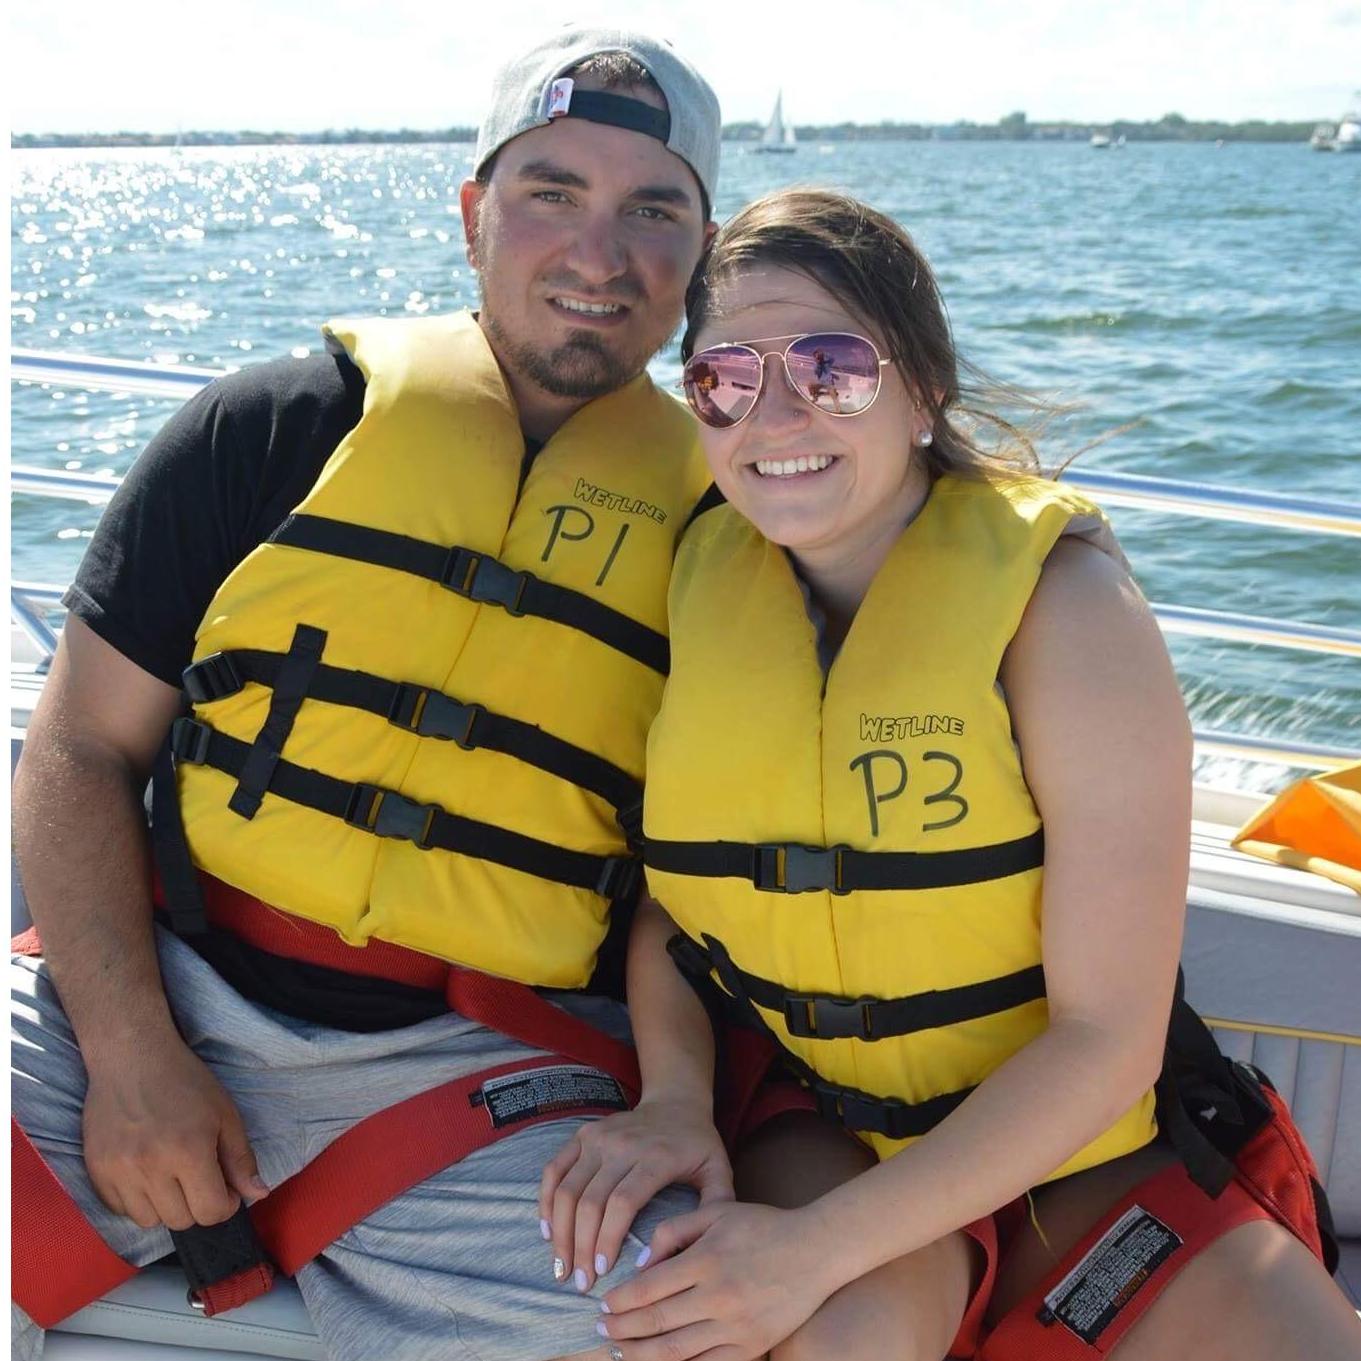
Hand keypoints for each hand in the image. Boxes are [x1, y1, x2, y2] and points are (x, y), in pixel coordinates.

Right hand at [83, 1029, 267, 1230]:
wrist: (132, 1058)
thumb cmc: (185, 1082)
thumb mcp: (225, 1114)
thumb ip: (241, 1159)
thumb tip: (258, 1194)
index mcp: (189, 1151)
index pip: (209, 1212)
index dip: (225, 1205)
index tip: (226, 1189)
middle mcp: (150, 1167)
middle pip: (181, 1221)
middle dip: (198, 1205)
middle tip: (200, 1178)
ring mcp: (119, 1172)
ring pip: (149, 1220)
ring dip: (167, 1206)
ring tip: (172, 1176)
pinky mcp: (96, 1171)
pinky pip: (121, 1210)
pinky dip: (138, 1201)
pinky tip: (147, 1174)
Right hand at [540, 1095, 732, 1289]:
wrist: (676, 1101)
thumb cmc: (698, 1144)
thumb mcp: (718, 1170)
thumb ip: (717, 1206)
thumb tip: (705, 1250)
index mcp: (655, 1157)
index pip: (622, 1202)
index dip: (607, 1239)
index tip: (602, 1273)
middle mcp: (622, 1144)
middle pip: (590, 1201)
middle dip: (581, 1247)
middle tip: (579, 1283)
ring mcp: (598, 1137)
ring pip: (567, 1189)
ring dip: (560, 1232)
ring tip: (562, 1267)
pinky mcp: (583, 1134)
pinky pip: (554, 1170)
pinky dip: (545, 1202)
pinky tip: (548, 1232)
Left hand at [598, 1201, 837, 1360]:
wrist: (815, 1250)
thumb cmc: (762, 1225)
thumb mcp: (716, 1212)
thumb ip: (673, 1231)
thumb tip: (640, 1264)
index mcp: (706, 1260)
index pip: (648, 1288)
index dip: (620, 1301)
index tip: (603, 1304)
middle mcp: (718, 1297)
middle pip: (656, 1322)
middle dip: (622, 1329)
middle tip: (601, 1329)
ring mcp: (736, 1327)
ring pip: (675, 1351)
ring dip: (641, 1354)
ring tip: (620, 1351)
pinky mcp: (751, 1347)